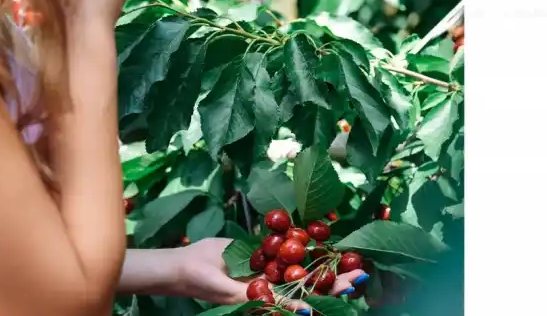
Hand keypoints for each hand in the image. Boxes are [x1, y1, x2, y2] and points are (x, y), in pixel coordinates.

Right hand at [174, 238, 369, 314]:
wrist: (184, 265)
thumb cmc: (205, 283)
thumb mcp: (233, 295)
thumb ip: (263, 301)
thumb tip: (302, 312)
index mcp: (270, 300)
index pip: (307, 299)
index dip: (330, 294)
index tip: (352, 286)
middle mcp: (275, 287)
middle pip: (312, 283)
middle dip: (337, 279)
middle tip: (362, 272)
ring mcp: (271, 270)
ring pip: (304, 266)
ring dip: (327, 263)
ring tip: (352, 257)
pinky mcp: (263, 253)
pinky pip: (285, 248)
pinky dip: (304, 243)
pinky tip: (324, 237)